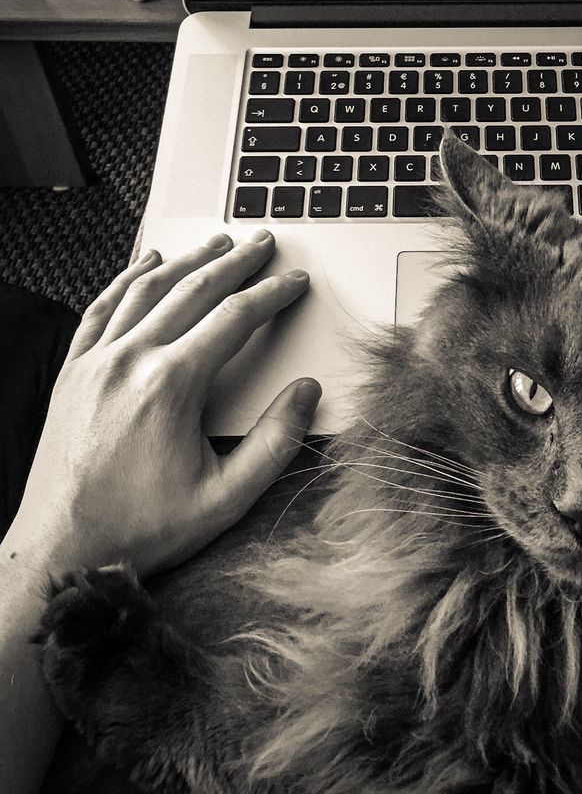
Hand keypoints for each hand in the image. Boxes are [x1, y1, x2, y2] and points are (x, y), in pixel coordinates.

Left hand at [4, 231, 319, 580]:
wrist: (61, 552)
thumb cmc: (141, 529)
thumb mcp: (226, 498)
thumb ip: (276, 442)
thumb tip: (307, 393)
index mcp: (171, 384)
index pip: (235, 318)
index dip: (272, 294)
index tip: (295, 282)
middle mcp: (130, 361)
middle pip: (193, 290)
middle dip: (236, 262)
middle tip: (263, 243)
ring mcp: (95, 362)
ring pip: (147, 290)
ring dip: (187, 261)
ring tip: (216, 242)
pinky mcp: (71, 372)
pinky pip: (101, 309)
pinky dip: (127, 279)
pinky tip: (145, 264)